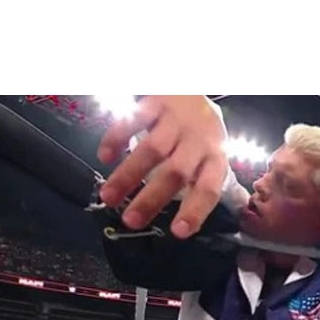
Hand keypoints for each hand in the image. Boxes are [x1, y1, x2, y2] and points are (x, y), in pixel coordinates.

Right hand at [97, 96, 228, 238]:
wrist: (193, 87)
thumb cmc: (200, 134)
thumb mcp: (209, 157)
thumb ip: (198, 185)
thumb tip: (184, 227)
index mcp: (215, 159)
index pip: (208, 188)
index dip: (195, 210)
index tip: (178, 232)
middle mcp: (199, 140)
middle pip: (175, 172)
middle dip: (151, 199)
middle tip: (130, 221)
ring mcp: (177, 120)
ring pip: (152, 149)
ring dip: (127, 175)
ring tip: (108, 197)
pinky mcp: (156, 101)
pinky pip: (134, 120)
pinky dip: (116, 138)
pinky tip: (104, 157)